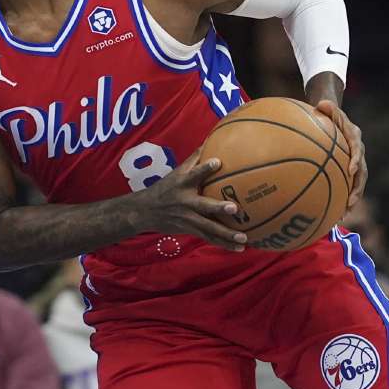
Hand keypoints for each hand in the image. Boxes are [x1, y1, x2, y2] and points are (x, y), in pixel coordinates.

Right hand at [134, 145, 248, 251]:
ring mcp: (188, 219)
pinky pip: (209, 238)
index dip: (205, 168)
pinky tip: (240, 248)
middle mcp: (186, 202)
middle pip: (203, 206)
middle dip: (218, 208)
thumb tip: (211, 139)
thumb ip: (194, 159)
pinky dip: (225, 244)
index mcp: (183, 184)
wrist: (144, 211)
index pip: (194, 174)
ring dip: (226, 235)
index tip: (218, 162)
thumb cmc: (165, 188)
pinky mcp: (190, 230)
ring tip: (244, 240)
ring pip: (209, 228)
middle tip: (234, 208)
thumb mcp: (176, 172)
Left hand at [315, 99, 366, 207]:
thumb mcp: (327, 107)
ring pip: (357, 184)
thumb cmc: (327, 113)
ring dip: (352, 199)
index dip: (356, 159)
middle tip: (350, 201)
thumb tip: (322, 104)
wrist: (334, 117)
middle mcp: (358, 151)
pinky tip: (334, 215)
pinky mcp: (349, 170)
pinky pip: (347, 186)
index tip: (351, 169)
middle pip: (362, 172)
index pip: (358, 148)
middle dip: (357, 188)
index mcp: (354, 136)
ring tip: (344, 214)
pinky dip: (342, 200)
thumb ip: (326, 106)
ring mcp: (355, 162)